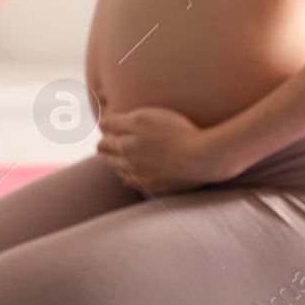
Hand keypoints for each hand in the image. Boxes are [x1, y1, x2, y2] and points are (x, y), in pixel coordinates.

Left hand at [96, 106, 237, 194]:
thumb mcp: (145, 117)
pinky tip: (130, 179)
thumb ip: (119, 121)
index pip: (105, 144)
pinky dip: (131, 180)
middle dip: (107, 153)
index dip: (104, 138)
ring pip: (122, 174)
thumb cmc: (176, 131)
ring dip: (116, 167)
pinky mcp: (159, 187)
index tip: (105, 133)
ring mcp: (144, 179)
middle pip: (111, 161)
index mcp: (125, 146)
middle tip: (105, 147)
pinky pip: (137, 186)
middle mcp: (130, 165)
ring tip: (115, 161)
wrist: (202, 157)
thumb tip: (101, 123)